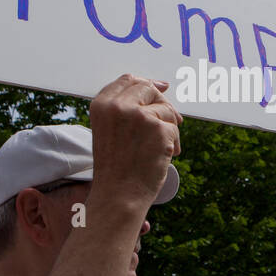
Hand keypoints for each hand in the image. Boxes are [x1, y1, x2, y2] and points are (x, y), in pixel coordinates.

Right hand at [88, 75, 181, 208]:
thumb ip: (126, 108)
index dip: (147, 83)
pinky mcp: (157, 127)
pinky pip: (174, 127)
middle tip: (171, 121)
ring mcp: (138, 115)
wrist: (119, 195)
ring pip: (165, 109)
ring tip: (161, 148)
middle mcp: (117, 106)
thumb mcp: (110, 131)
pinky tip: (166, 155)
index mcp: (101, 105)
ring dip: (169, 128)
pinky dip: (174, 142)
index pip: (128, 80)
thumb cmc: (116, 168)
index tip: (162, 88)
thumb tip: (160, 86)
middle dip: (163, 103)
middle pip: (149, 88)